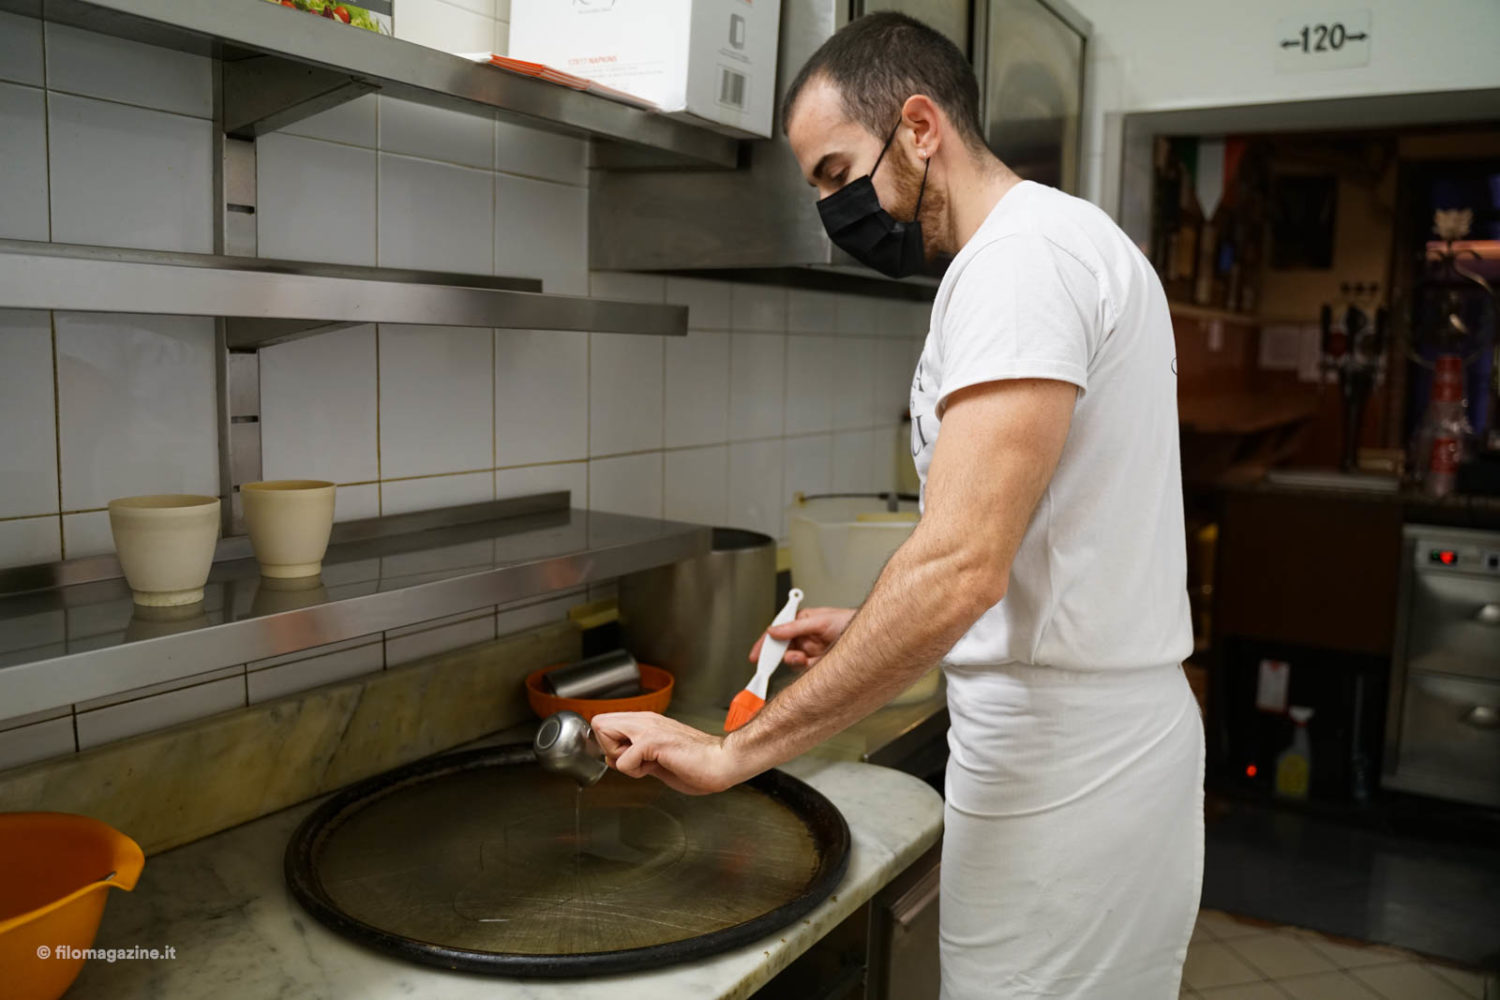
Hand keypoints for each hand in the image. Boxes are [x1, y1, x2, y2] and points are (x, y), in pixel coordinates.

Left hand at [591, 712, 751, 794]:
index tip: (628, 759)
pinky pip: (622, 761)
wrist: (722, 763)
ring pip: (604, 733)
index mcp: (646, 722)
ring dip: (619, 757)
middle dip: (608, 748)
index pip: (604, 722)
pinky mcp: (652, 741)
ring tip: (646, 765)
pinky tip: (655, 769)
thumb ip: (635, 756)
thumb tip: (613, 759)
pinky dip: (634, 772)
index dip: (608, 745)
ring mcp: (648, 728)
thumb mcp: (657, 760)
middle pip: (599, 723)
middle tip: (634, 762)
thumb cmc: (698, 764)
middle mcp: (645, 720)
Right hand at [748, 607, 855, 669]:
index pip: (777, 631)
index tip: (757, 655)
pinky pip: (806, 671)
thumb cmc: (850, 621)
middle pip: (782, 649)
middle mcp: (804, 637)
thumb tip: (773, 630)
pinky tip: (814, 663)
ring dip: (796, 661)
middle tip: (774, 661)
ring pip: (793, 662)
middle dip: (780, 655)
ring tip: (806, 658)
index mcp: (802, 622)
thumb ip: (795, 627)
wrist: (873, 638)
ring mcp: (812, 651)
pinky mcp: (819, 664)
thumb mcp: (821, 621)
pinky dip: (807, 669)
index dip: (765, 643)